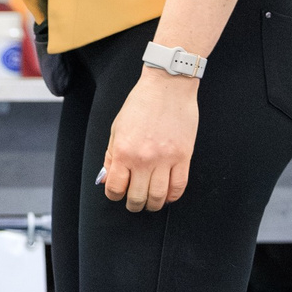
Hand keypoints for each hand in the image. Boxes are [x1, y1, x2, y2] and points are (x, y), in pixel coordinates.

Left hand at [100, 69, 198, 212]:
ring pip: (159, 196)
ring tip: (151, 202)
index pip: (115, 188)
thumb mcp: (117, 128)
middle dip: (134, 205)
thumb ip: (111, 156)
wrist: (167, 86)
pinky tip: (168, 195)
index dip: (114, 195)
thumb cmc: (140, 104)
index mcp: (123, 151)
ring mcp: (165, 159)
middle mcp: (143, 159)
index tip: (117, 193)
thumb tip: (108, 178)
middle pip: (137, 197)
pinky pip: (179, 186)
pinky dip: (173, 196)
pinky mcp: (184, 156)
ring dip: (153, 204)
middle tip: (134, 203)